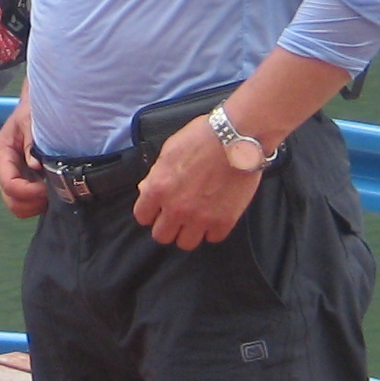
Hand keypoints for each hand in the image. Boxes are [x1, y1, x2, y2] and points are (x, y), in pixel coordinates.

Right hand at [0, 101, 44, 220]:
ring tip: (54, 191)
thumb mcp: (31, 120)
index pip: (9, 184)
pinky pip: (28, 201)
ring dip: (36, 204)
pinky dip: (40, 201)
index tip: (48, 188)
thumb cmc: (33, 109)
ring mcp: (13, 175)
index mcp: (1, 153)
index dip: (29, 192)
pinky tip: (53, 189)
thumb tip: (35, 165)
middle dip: (32, 202)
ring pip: (18, 205)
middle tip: (53, 193)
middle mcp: (4, 168)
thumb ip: (31, 142)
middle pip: (11, 200)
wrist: (37, 105)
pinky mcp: (24, 179)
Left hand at [131, 113, 264, 249]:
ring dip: (189, 232)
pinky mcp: (224, 220)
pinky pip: (213, 238)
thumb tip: (147, 190)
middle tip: (177, 216)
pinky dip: (213, 229)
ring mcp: (201, 217)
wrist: (237, 137)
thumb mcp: (169, 150)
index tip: (157, 209)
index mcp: (159, 188)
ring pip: (186, 243)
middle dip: (168, 226)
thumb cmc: (203, 137)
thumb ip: (156, 174)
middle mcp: (176, 207)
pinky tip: (215, 216)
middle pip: (162, 236)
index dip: (150, 212)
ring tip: (196, 219)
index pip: (142, 216)